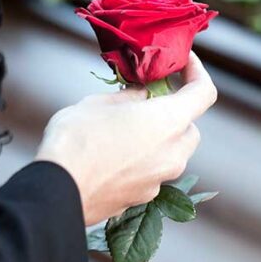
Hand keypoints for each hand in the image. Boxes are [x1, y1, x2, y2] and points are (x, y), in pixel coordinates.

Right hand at [36, 52, 216, 225]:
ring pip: (172, 152)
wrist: (57, 192)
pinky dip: (143, 160)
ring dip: (158, 138)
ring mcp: (160, 180)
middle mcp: (173, 153)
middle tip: (147, 100)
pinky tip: (115, 155)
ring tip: (125, 127)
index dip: (197, 73)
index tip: (184, 62)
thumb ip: (130, 97)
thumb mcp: (100, 103)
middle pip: (190, 127)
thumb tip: (142, 96)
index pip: (204, 93)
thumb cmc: (76, 140)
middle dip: (174, 112)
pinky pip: (153, 172)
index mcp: (168, 122)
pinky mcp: (144, 199)